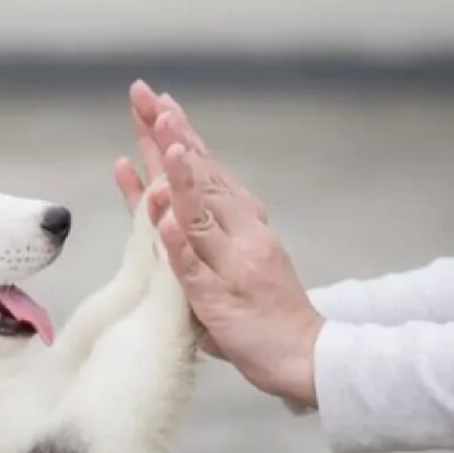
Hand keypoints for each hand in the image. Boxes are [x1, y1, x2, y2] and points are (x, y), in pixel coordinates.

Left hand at [119, 80, 324, 406]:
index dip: (180, 135)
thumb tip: (164, 196)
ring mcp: (232, 265)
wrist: (306, 356)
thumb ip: (200, 229)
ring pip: (201, 215)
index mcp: (242, 222)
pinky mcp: (221, 300)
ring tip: (163, 141)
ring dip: (181, 177)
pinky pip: (196, 270)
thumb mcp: (234, 258)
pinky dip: (179, 244)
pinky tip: (163, 219)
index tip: (158, 101)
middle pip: (201, 178)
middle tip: (146, 97)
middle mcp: (241, 234)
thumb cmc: (264, 309)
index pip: (206, 170)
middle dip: (171, 136)